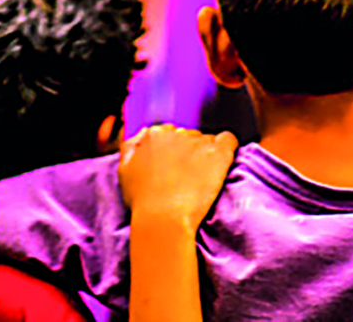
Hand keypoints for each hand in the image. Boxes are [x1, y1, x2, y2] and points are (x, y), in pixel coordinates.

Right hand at [118, 124, 237, 233]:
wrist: (163, 220)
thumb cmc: (143, 202)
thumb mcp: (124, 171)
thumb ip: (130, 148)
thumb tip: (141, 136)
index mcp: (153, 135)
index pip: (168, 134)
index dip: (171, 152)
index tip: (173, 169)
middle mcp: (175, 133)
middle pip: (187, 136)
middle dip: (188, 152)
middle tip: (186, 177)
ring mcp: (198, 142)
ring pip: (206, 140)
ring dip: (205, 155)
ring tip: (201, 179)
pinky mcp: (217, 153)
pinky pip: (228, 140)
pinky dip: (226, 148)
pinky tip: (220, 164)